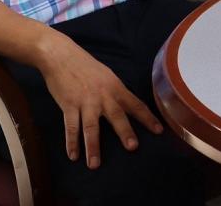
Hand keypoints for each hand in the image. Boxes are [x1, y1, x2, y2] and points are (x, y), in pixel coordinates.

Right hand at [36, 34, 162, 168]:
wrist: (61, 56)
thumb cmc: (85, 66)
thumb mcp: (107, 76)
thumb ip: (115, 92)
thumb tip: (125, 106)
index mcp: (115, 87)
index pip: (135, 105)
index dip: (147, 118)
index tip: (159, 131)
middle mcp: (103, 96)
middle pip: (116, 116)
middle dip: (125, 132)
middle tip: (132, 148)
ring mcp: (85, 101)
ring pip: (91, 127)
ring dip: (93, 147)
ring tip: (94, 164)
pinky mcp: (69, 105)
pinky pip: (70, 127)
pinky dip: (71, 142)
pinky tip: (73, 155)